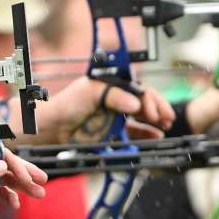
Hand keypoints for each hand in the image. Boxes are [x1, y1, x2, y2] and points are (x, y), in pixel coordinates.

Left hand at [0, 153, 47, 218]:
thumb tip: (2, 167)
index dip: (15, 163)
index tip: (26, 175)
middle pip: (7, 164)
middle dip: (26, 172)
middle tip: (41, 180)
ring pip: (8, 179)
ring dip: (24, 186)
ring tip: (38, 193)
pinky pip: (2, 193)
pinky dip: (11, 198)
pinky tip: (16, 204)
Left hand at [20, 76, 174, 146]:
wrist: (54, 128)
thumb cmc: (66, 105)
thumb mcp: (90, 93)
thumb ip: (113, 97)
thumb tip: (135, 103)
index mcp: (111, 84)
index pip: (137, 87)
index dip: (149, 97)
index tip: (155, 109)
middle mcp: (115, 97)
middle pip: (143, 100)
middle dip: (157, 108)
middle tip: (164, 118)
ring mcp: (115, 114)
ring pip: (141, 115)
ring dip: (155, 120)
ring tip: (164, 125)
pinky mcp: (113, 129)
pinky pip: (134, 130)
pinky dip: (146, 132)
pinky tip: (155, 134)